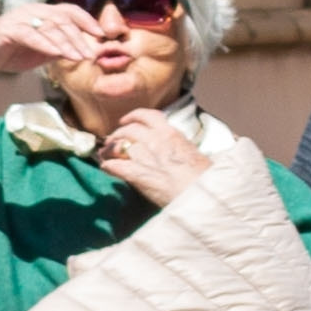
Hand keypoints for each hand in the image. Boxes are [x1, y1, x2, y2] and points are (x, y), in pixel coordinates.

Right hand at [0, 6, 100, 92]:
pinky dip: (46, 45)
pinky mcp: (7, 30)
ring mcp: (19, 18)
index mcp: (40, 12)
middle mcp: (31, 11)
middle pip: (63, 20)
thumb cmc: (8, 52)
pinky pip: (31, 36)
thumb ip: (59, 48)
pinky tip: (58, 54)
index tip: (102, 34)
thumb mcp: (40, 51)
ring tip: (79, 58)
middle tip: (91, 54)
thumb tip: (83, 52)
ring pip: (49, 27)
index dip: (87, 20)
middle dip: (80, 38)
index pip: (69, 11)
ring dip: (67, 43)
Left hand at [96, 113, 216, 204]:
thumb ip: (180, 147)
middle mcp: (155, 141)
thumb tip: (177, 149)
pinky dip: (108, 165)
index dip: (133, 116)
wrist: (201, 194)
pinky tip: (107, 168)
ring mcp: (144, 157)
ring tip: (106, 154)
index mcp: (171, 134)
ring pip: (117, 146)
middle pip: (128, 130)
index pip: (147, 116)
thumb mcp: (194, 153)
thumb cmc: (204, 177)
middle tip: (113, 141)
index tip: (126, 120)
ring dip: (109, 150)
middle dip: (117, 134)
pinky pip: (114, 165)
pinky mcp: (136, 174)